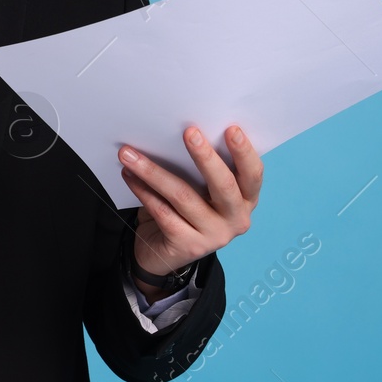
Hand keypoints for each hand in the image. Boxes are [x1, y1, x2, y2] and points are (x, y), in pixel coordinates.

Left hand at [119, 124, 261, 297]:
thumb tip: (180, 132)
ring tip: (130, 153)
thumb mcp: (201, 189)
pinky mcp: (188, 246)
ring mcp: (214, 236)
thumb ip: (201, 169)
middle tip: (189, 132)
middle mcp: (236, 219)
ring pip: (183, 196)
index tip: (232, 129)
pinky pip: (162, 211)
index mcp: (245, 199)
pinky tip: (129, 175)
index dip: (244, 152)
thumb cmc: (185, 209)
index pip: (253, 175)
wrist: (165, 252)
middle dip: (205, 156)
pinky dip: (142, 190)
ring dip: (153, 171)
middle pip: (224, 185)